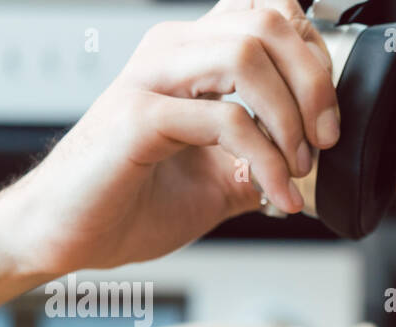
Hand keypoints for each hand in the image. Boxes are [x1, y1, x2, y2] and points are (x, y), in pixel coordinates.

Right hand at [0, 0, 339, 276]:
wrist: (69, 236)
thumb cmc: (129, 201)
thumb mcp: (219, 181)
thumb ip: (261, 162)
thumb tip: (309, 165)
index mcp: (192, 55)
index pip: (269, 14)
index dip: (313, 57)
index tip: (326, 117)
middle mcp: (171, 53)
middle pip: (266, 23)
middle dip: (314, 84)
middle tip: (324, 140)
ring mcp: (151, 79)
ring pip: (246, 56)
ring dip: (290, 118)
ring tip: (297, 168)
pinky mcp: (138, 117)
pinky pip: (224, 118)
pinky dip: (266, 160)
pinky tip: (275, 194)